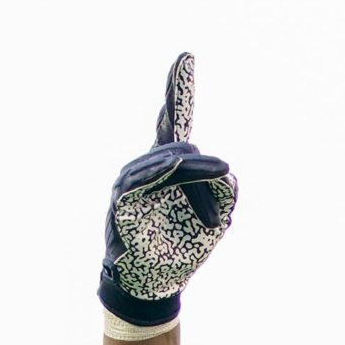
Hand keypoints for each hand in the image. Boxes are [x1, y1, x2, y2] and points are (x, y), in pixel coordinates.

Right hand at [98, 53, 237, 328]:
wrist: (153, 287)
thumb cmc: (182, 249)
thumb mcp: (216, 217)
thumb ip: (222, 190)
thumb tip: (224, 174)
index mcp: (169, 165)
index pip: (175, 120)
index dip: (179, 90)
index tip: (186, 57)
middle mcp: (148, 166)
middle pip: (168, 131)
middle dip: (183, 114)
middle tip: (212, 137)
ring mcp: (131, 181)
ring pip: (163, 161)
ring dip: (187, 163)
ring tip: (210, 164)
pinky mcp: (120, 202)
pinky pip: (139, 182)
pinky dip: (159, 174)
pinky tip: (175, 166)